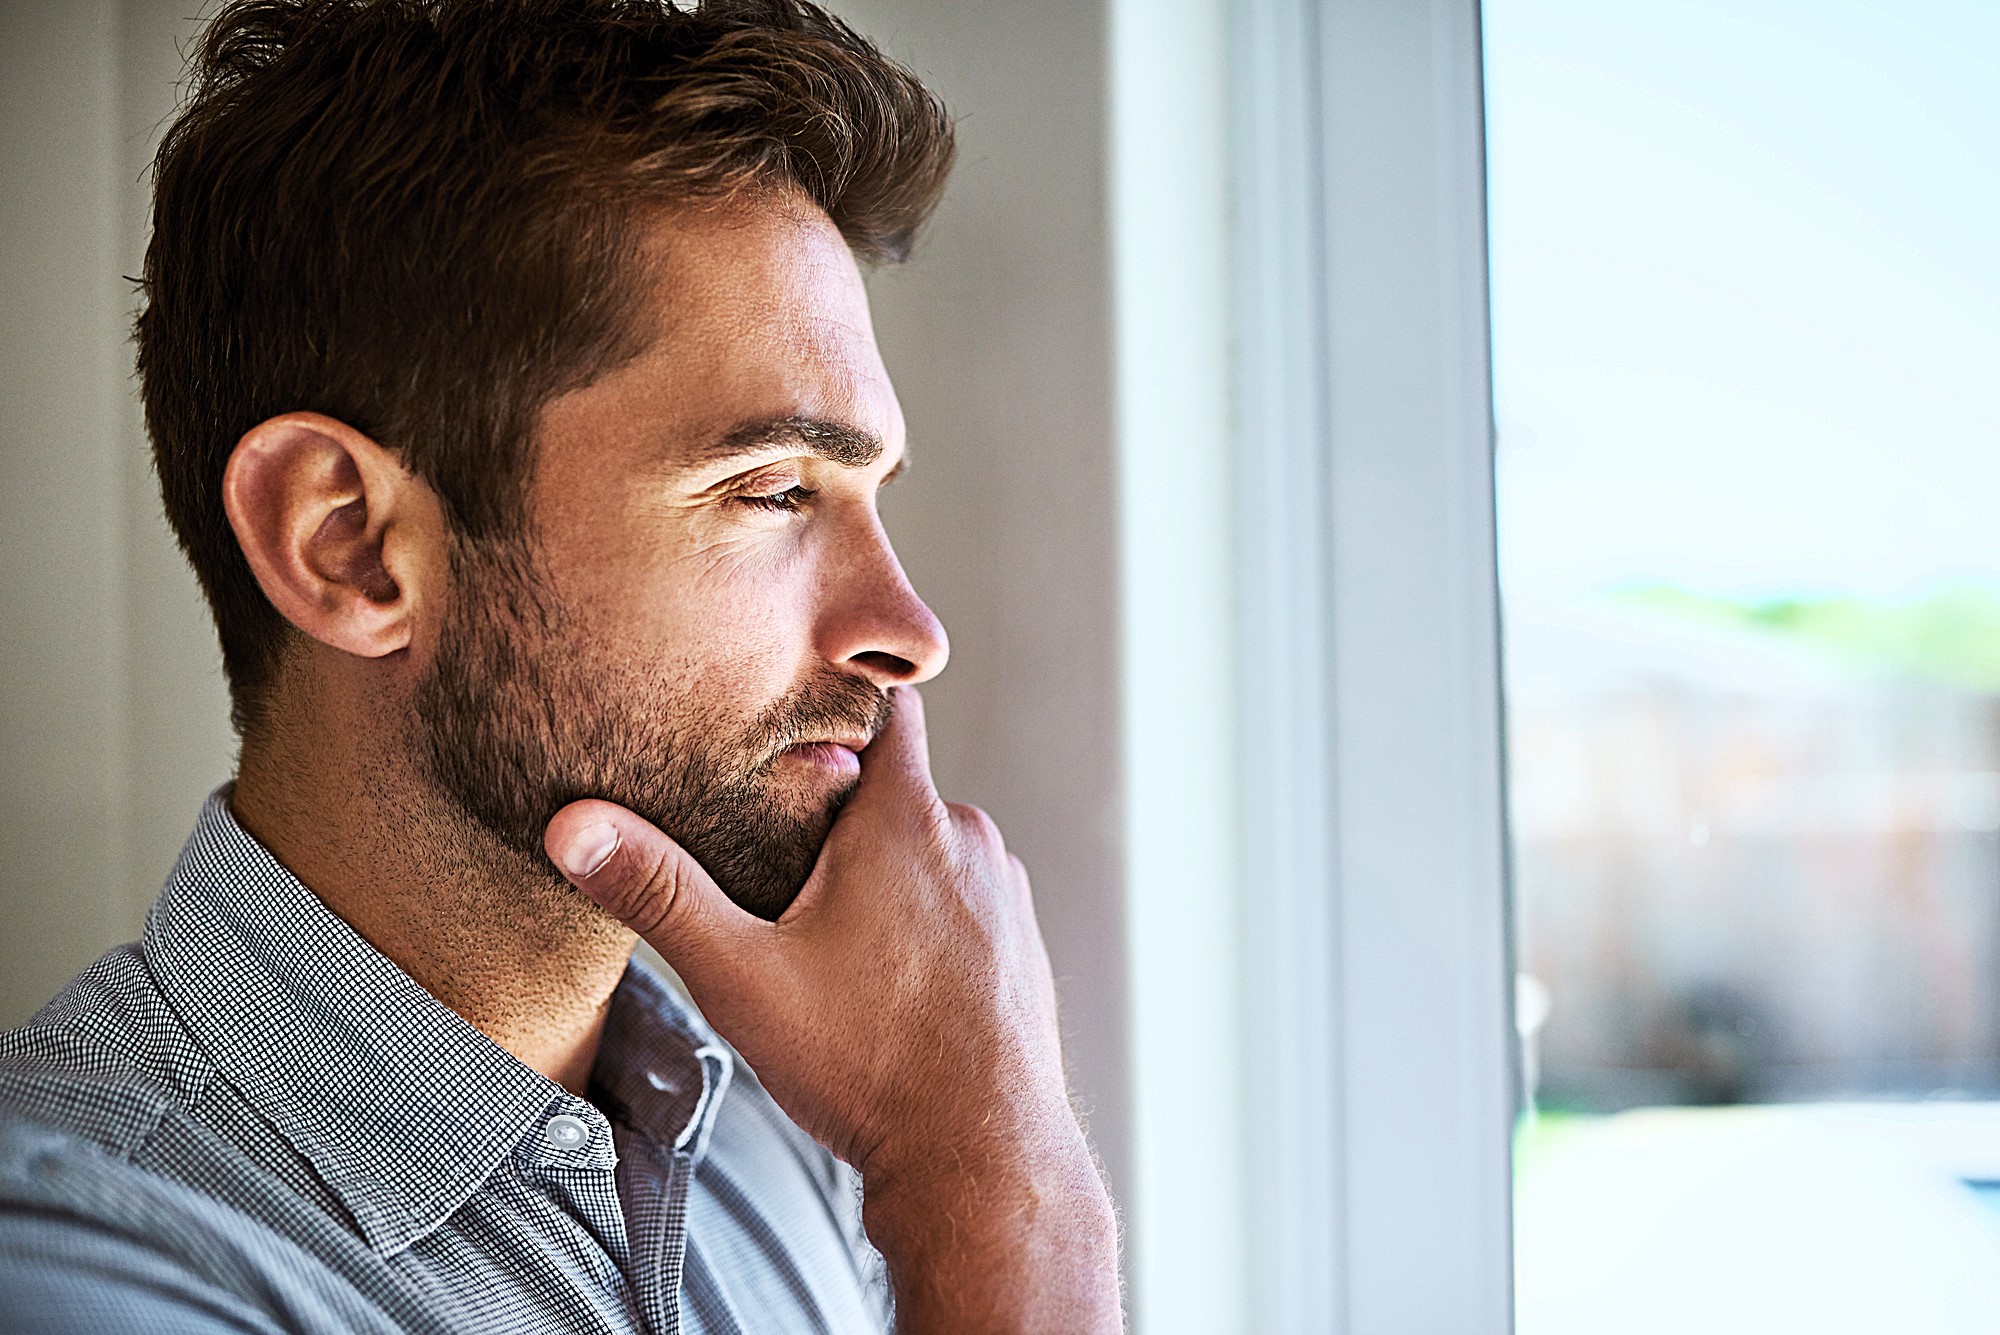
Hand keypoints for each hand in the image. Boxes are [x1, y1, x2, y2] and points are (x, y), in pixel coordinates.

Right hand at [545, 686, 1119, 1332]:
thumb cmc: (866, 1064)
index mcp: (907, 818)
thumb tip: (573, 826)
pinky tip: (886, 982)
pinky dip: (929, 924)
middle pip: (897, 788)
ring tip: (831, 937)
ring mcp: (1006, 894)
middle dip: (843, 814)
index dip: (839, 707)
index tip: (793, 722)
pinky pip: (965, 905)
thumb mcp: (741, 976)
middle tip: (780, 865)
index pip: (887, 707)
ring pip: (933, 851)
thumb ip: (658, 893)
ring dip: (888, 875)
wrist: (981, 1162)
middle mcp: (971, 840)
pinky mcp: (1023, 946)